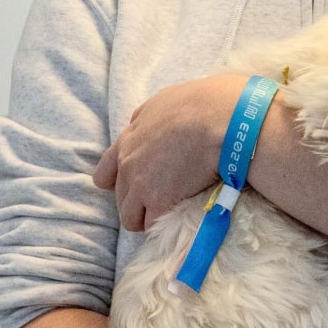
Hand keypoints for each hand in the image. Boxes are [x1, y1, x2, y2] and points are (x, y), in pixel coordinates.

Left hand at [92, 74, 249, 229]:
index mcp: (128, 140)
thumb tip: (141, 123)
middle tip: (161, 201)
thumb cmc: (200, 103)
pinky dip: (165, 226)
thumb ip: (146, 118)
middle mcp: (128, 165)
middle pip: (120, 199)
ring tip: (169, 217)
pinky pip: (154, 225)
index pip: (104, 173)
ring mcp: (141, 186)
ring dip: (148, 219)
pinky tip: (179, 221)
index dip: (116, 183)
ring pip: (131, 218)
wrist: (222, 119)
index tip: (134, 186)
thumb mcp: (162, 101)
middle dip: (137, 203)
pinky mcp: (160, 202)